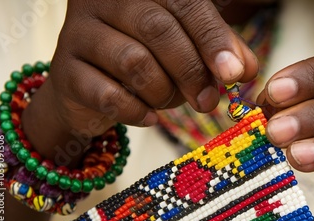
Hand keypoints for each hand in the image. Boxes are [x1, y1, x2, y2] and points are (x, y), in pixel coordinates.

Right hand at [46, 0, 257, 132]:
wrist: (90, 89)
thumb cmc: (145, 61)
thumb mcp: (186, 50)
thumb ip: (217, 52)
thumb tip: (247, 69)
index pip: (184, 3)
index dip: (213, 38)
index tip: (235, 73)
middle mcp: (105, 2)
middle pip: (158, 29)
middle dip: (191, 71)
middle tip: (209, 101)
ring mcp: (79, 34)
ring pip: (135, 62)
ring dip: (164, 92)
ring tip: (171, 102)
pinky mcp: (66, 72)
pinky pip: (110, 95)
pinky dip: (138, 112)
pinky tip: (149, 116)